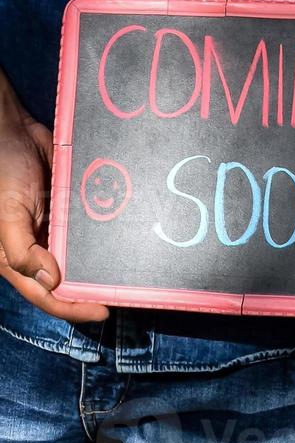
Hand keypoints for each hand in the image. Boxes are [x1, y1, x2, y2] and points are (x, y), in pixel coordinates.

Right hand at [0, 94, 108, 322]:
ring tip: (132, 274)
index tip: (104, 310)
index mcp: (17, 257)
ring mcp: (57, 232)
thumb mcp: (6, 212)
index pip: (46, 294)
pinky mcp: (72, 214)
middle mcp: (39, 249)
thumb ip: (21, 249)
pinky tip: (129, 241)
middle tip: (126, 295)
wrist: (13, 132)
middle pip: (69, 281)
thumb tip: (50, 281)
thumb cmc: (3, 172)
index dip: (73, 307)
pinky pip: (92, 232)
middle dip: (93, 291)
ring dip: (103, 267)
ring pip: (83, 259)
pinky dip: (107, 239)